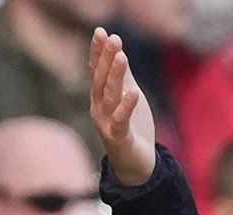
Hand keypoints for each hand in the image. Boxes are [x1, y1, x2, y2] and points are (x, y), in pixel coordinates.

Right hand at [89, 27, 155, 185]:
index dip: (98, 52)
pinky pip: (122, 120)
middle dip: (106, 58)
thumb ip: (124, 77)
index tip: (101, 32)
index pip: (97, 71)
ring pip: (110, 96)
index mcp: (100, 98)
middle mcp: (99, 108)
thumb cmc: (131, 128)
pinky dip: (126, 106)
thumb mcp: (128, 98)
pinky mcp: (119, 137)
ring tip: (122, 56)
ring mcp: (107, 123)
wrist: (135, 164)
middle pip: (101, 80)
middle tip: (112, 38)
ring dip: (116, 76)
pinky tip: (133, 91)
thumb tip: (120, 52)